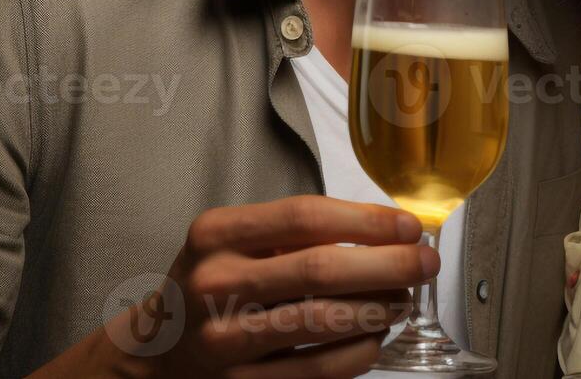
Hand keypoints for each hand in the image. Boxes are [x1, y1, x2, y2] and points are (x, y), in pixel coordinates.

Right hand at [88, 196, 436, 378]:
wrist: (156, 352)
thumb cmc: (213, 286)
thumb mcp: (235, 243)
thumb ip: (297, 233)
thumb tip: (386, 232)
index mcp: (216, 235)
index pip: (304, 217)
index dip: (366, 220)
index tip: (407, 226)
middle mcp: (215, 285)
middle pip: (320, 270)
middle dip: (387, 265)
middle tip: (424, 263)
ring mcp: (225, 341)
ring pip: (324, 323)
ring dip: (379, 310)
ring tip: (404, 299)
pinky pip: (318, 370)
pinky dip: (359, 352)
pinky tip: (375, 337)